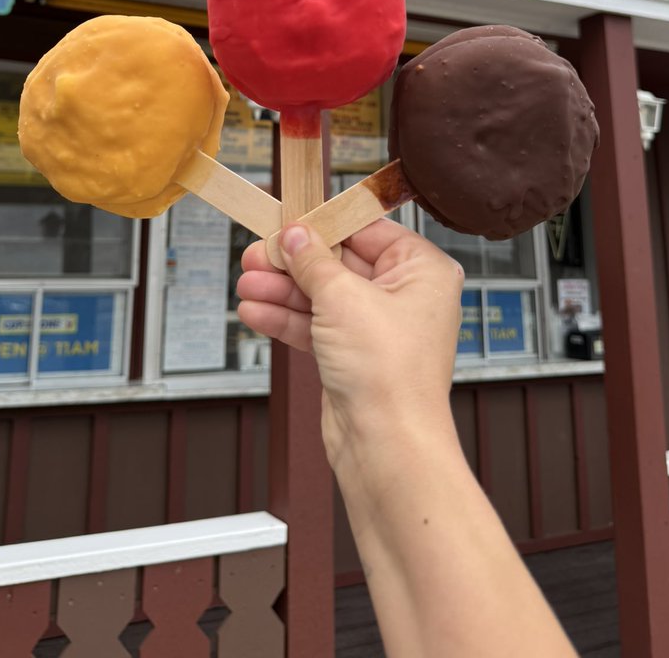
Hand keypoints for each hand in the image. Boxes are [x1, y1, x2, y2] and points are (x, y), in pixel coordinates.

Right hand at [236, 219, 463, 466]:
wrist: (386, 447)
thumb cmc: (389, 374)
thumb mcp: (342, 298)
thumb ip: (313, 261)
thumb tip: (295, 234)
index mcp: (422, 271)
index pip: (367, 231)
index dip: (324, 226)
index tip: (288, 221)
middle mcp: (405, 297)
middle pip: (340, 264)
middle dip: (293, 263)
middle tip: (256, 256)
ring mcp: (379, 329)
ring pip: (322, 297)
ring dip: (282, 291)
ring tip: (246, 284)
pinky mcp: (355, 358)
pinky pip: (317, 327)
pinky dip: (286, 319)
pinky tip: (255, 311)